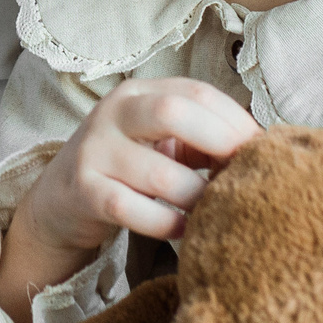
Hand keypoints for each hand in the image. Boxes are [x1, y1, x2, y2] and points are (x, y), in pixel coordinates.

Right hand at [0, 79, 258, 322]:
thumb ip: (201, 137)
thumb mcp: (159, 141)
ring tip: (212, 211)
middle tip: (241, 176)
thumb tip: (258, 149)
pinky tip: (182, 230)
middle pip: (175, 112)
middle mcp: (114, 113)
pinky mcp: (84, 191)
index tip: (260, 150)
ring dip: (197, 197)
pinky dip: (165, 223)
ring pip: (160, 173)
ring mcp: (95, 151)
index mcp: (139, 93)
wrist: (61, 198)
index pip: (197, 92)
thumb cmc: (127, 166)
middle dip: (219, 144)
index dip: (235, 120)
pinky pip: (132, 209)